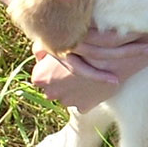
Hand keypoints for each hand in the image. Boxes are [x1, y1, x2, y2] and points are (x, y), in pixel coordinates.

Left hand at [32, 29, 147, 110]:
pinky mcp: (84, 106)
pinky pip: (84, 103)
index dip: (52, 68)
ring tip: (90, 74)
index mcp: (40, 77)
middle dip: (63, 81)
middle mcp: (50, 92)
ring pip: (69, 96)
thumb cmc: (82, 43)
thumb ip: (42, 47)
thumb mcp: (57, 40)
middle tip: (78, 68)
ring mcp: (68, 101)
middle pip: (54, 88)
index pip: (40, 76)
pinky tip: (96, 84)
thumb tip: (38, 51)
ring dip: (77, 89)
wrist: (109, 52)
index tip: (64, 60)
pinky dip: (89, 96)